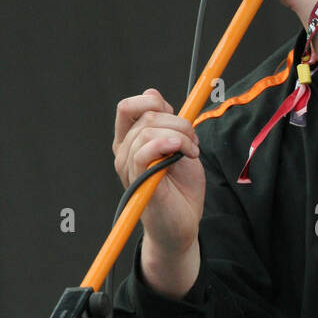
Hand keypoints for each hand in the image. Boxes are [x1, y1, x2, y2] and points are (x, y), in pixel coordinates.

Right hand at [113, 89, 205, 260]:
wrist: (183, 224)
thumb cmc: (181, 188)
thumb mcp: (178, 147)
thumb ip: (166, 122)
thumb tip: (151, 93)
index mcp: (130, 142)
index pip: (128, 107)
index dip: (154, 103)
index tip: (177, 118)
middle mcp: (123, 152)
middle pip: (146, 115)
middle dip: (179, 122)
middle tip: (194, 142)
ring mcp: (128, 167)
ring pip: (149, 129)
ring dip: (181, 135)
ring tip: (192, 153)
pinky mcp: (139, 181)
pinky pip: (144, 151)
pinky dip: (168, 143)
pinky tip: (184, 154)